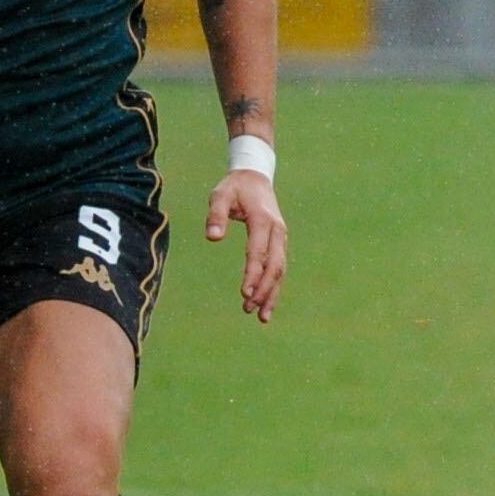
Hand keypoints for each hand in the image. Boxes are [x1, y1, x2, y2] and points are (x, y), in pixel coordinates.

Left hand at [205, 169, 286, 321]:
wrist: (255, 177)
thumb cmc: (234, 188)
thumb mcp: (220, 196)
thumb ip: (216, 215)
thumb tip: (213, 238)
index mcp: (263, 220)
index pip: (258, 252)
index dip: (253, 274)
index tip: (245, 293)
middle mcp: (277, 231)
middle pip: (274, 266)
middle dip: (263, 289)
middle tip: (248, 309)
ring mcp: (281, 238)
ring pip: (280, 270)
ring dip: (272, 294)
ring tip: (260, 317)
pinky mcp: (280, 244)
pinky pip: (279, 268)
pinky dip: (274, 287)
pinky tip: (266, 305)